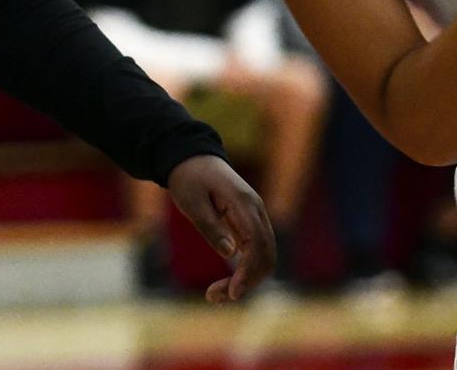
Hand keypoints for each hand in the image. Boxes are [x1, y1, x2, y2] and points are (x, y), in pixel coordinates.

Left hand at [167, 155, 273, 303]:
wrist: (194, 158)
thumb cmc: (190, 179)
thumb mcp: (192, 203)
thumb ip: (210, 227)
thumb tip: (230, 253)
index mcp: (244, 204)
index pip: (257, 243)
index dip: (248, 271)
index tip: (232, 293)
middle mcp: (256, 211)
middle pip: (267, 254)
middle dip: (247, 281)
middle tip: (214, 298)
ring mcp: (256, 217)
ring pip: (264, 256)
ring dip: (247, 279)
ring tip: (215, 295)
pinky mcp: (250, 223)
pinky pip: (256, 251)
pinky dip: (246, 271)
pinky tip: (227, 283)